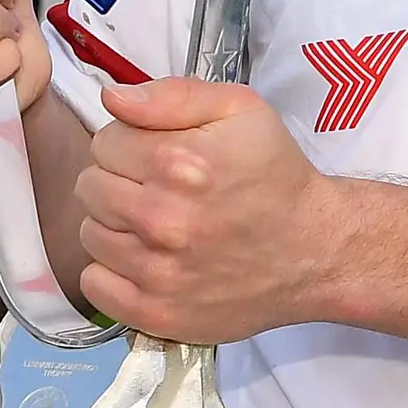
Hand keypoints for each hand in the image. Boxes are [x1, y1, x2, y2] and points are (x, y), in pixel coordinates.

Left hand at [74, 78, 340, 344]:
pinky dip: (112, 273)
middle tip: (158, 191)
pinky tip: (147, 261)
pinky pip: (94, 285)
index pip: (104, 142)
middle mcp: (162, 218)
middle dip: (119, 182)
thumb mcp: (242, 110)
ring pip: (90, 234)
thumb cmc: (276, 177)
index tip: (158, 157)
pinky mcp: (156, 312)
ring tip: (157, 226)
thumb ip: (173, 95)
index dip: (129, 144)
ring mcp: (157, 271)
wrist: (317, 251)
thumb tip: (112, 97)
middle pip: (90, 188)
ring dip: (115, 226)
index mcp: (178, 161)